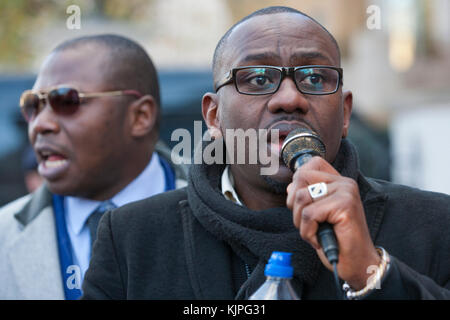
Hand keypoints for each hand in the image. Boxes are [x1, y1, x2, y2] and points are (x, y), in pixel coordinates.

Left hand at [286, 156, 379, 289]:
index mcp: (338, 181)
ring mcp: (346, 192)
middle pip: (300, 178)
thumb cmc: (335, 239)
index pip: (311, 164)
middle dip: (294, 204)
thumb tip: (291, 187)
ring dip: (300, 222)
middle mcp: (344, 183)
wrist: (356, 263)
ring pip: (301, 197)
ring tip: (315, 232)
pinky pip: (309, 214)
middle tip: (307, 222)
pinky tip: (319, 240)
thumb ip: (306, 196)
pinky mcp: (345, 205)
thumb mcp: (316, 214)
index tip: (303, 204)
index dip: (298, 183)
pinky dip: (308, 232)